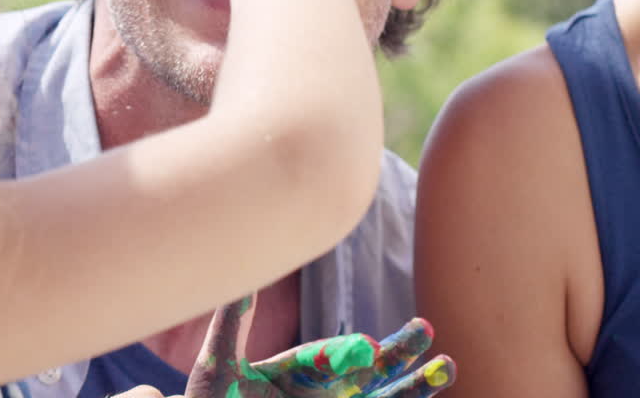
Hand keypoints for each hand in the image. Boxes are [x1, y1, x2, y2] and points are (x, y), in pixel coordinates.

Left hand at [183, 294, 455, 397]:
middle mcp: (325, 390)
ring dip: (414, 386)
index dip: (347, 353)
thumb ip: (231, 323)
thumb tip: (241, 280)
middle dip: (398, 353)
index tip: (368, 347)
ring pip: (384, 397)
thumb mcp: (219, 362)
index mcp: (299, 368)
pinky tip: (419, 393)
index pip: (328, 356)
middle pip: (369, 369)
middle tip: (427, 328)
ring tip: (446, 366)